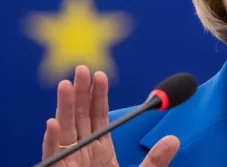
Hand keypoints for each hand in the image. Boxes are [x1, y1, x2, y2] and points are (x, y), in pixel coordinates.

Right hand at [41, 65, 179, 166]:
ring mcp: (69, 165)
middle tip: (80, 68)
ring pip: (65, 132)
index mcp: (100, 153)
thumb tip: (174, 139)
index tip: (99, 75)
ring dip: (63, 108)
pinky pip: (53, 157)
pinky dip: (52, 141)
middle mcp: (82, 155)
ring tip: (65, 85)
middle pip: (79, 118)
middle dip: (79, 94)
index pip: (97, 117)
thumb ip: (155, 161)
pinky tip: (52, 124)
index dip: (97, 96)